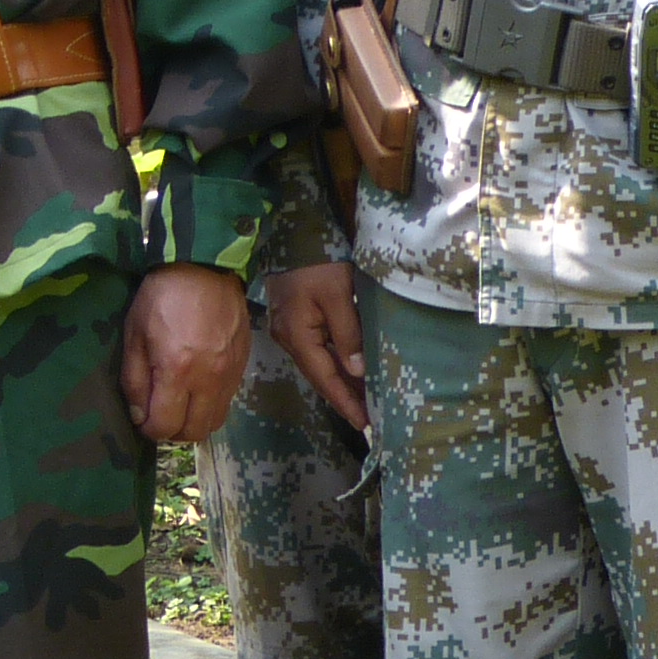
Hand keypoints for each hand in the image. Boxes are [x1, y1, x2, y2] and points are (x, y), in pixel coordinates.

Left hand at [121, 264, 247, 445]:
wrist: (205, 266)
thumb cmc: (162, 296)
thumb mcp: (135, 333)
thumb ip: (134, 379)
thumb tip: (139, 416)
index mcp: (177, 370)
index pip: (165, 425)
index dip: (149, 429)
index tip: (141, 419)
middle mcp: (209, 379)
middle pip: (194, 432)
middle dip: (172, 431)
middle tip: (159, 414)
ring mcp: (230, 374)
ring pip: (215, 422)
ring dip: (193, 422)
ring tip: (178, 405)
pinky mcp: (243, 366)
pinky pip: (227, 402)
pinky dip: (209, 406)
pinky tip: (196, 388)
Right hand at [261, 262, 365, 431]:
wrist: (292, 234)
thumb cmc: (317, 263)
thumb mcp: (339, 295)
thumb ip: (348, 334)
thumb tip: (356, 371)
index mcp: (297, 335)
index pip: (324, 378)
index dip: (345, 401)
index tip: (364, 423)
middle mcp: (288, 338)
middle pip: (319, 376)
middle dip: (343, 398)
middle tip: (369, 419)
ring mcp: (288, 330)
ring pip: (318, 365)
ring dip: (340, 383)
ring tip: (364, 401)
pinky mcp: (294, 321)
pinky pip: (316, 351)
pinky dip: (334, 365)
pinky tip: (349, 372)